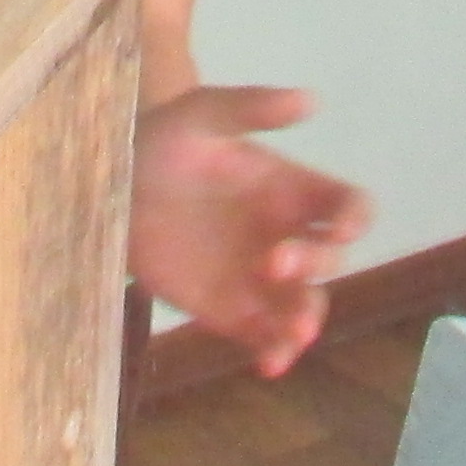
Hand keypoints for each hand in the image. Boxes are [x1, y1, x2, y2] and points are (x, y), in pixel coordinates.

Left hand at [130, 84, 368, 376]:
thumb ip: (253, 107)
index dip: (354, 218)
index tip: (341, 225)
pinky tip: (268, 364)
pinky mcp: (227, 309)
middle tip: (273, 261)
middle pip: (329, 260)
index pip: (348, 208)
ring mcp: (258, 278)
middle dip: (314, 264)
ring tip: (294, 332)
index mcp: (293, 190)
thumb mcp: (203, 112)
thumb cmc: (162, 139)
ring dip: (306, 321)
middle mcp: (286, 236)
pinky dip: (273, 353)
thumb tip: (311, 101)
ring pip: (304, 307)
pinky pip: (262, 337)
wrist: (110, 182)